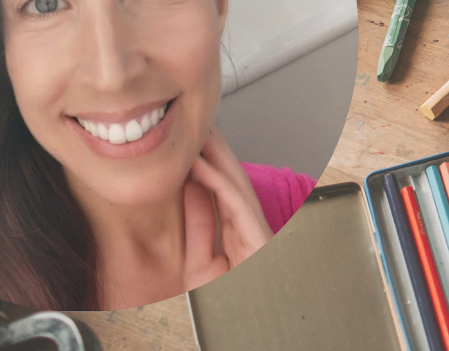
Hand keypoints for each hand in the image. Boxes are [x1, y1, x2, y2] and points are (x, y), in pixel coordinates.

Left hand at [180, 129, 272, 290]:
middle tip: (200, 125)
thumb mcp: (201, 262)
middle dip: (217, 152)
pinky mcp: (255, 237)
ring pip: (236, 185)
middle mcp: (251, 230)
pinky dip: (217, 181)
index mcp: (239, 236)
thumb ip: (200, 226)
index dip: (210, 166)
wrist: (241, 324)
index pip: (223, 193)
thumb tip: (192, 192)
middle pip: (233, 182)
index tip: (196, 146)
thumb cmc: (225, 303)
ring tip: (200, 133)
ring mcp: (256, 232)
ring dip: (217, 157)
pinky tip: (202, 164)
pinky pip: (234, 202)